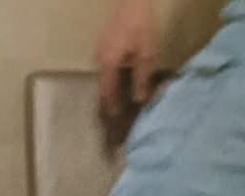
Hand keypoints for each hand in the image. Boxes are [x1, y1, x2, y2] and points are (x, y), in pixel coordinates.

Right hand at [97, 0, 155, 115]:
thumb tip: (139, 101)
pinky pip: (105, 68)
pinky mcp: (103, 45)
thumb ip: (141, 78)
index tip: (115, 122)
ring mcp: (99, 52)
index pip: (107, 94)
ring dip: (110, 89)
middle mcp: (99, 61)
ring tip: (119, 101)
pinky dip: (111, 78)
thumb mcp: (146, 54)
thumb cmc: (140, 25)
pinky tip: (120, 80)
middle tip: (116, 115)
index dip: (111, 108)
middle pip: (102, 87)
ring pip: (103, 78)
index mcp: (108, 65)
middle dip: (109, 101)